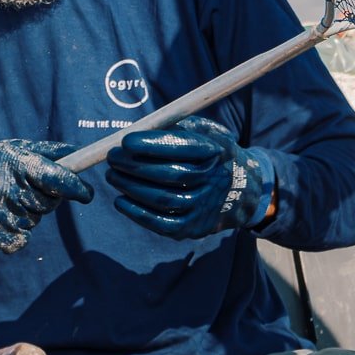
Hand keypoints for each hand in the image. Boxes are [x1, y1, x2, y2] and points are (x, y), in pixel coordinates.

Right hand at [0, 138, 93, 253]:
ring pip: (33, 221)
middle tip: (18, 188)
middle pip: (49, 203)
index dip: (77, 188)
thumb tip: (80, 153)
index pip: (60, 180)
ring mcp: (3, 213)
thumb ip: (48, 152)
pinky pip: (20, 240)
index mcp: (19, 163)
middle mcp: (12, 188)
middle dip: (42, 198)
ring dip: (23, 214)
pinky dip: (13, 234)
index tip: (86, 195)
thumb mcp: (11, 148)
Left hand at [105, 115, 273, 239]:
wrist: (241, 191)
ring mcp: (204, 207)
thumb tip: (137, 129)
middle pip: (169, 174)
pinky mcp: (195, 228)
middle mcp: (213, 180)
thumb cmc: (212, 154)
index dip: (151, 145)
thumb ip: (176, 126)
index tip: (125, 141)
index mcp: (215, 152)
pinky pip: (162, 224)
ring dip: (131, 188)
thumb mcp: (205, 132)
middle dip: (134, 166)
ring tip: (113, 176)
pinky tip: (121, 201)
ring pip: (162, 200)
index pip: (182, 147)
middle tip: (112, 158)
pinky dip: (137, 214)